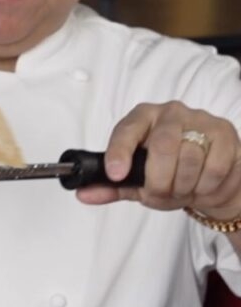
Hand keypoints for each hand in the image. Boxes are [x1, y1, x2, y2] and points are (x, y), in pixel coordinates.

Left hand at [76, 101, 240, 219]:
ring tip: (183, 190)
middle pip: (162, 147)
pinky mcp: (224, 133)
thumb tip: (83, 193)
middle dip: (159, 182)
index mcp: (142, 118)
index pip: (127, 129)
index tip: (116, 174)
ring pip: (189, 159)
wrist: (213, 178)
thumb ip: (112, 187)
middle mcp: (170, 112)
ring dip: (184, 187)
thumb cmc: (172, 175)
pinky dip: (205, 186)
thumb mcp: (138, 182)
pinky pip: (213, 167)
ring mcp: (200, 120)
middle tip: (161, 194)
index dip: (119, 152)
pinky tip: (202, 186)